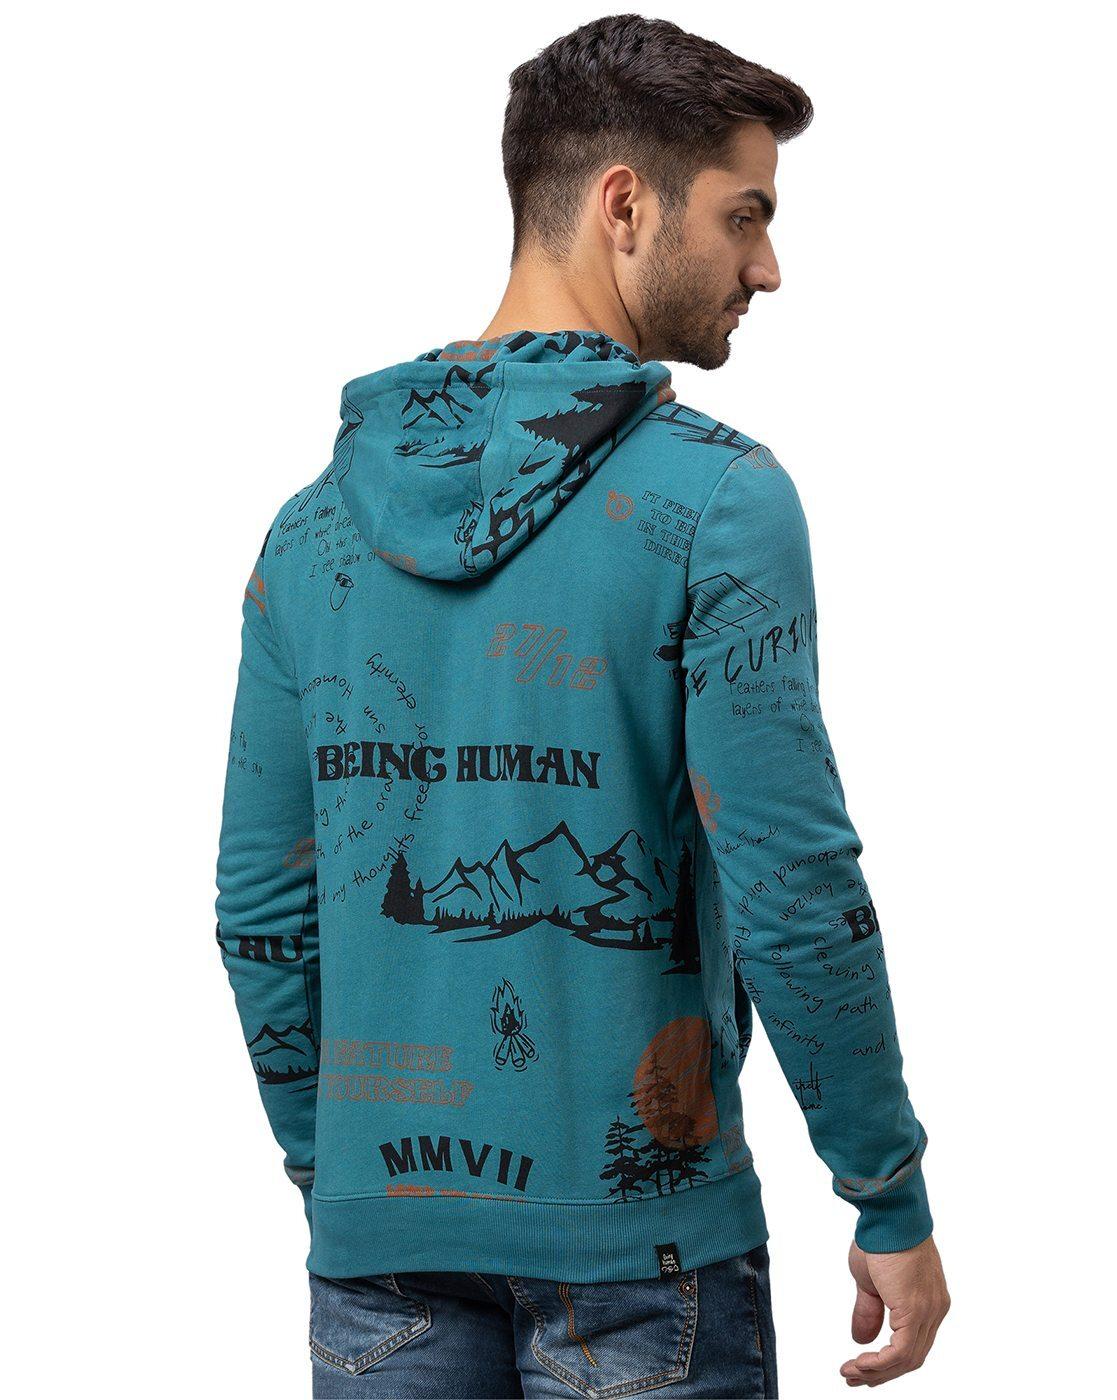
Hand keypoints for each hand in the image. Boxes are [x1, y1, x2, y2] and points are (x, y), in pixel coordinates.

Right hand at [840, 1235, 949, 1386]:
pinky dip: (880, 1363)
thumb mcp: (870, 1281)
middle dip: (880, 1372)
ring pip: (907, 1359)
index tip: (861, 1366)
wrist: (888, 1215)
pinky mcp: (916, 1310)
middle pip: (911, 1358)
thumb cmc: (880, 1238)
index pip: (912, 1344)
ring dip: (876, 1371)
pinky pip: (901, 1351)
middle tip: (853, 1377)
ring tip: (850, 1372)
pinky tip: (861, 1364)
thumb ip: (869, 1311)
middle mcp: (935, 1310)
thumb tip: (861, 1339)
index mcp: (928, 1302)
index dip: (887, 1361)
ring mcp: (929, 1311)